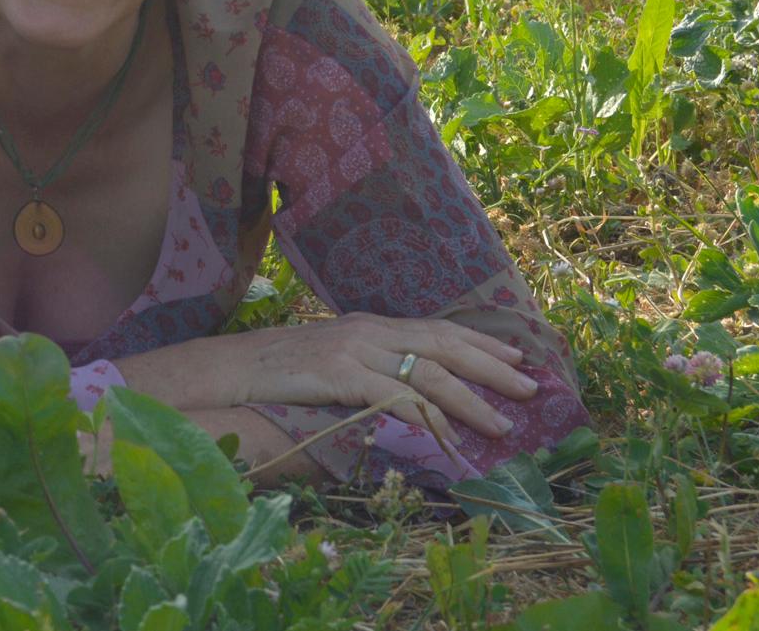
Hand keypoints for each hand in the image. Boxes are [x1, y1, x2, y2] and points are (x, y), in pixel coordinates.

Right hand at [114, 313, 541, 444]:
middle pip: (444, 344)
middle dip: (492, 366)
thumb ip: (364, 366)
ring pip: (429, 372)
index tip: (518, 356)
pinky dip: (426, 416)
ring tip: (503, 422)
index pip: (436, 329)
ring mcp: (354, 350)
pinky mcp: (339, 375)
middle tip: (531, 386)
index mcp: (368, 324)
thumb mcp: (327, 359)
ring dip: (472, 400)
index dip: (481, 343)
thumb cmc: (274, 370)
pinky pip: (394, 396)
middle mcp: (367, 330)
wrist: (227, 368)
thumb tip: (403, 389)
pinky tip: (447, 434)